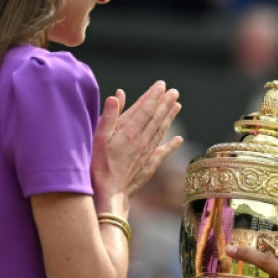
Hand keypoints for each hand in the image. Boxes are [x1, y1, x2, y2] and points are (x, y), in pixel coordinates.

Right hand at [90, 81, 181, 209]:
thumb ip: (109, 116)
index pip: (145, 108)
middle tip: (174, 91)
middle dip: (165, 103)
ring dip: (169, 117)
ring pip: (161, 131)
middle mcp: (142, 140)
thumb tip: (117, 95)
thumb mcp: (98, 138)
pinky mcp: (149, 165)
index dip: (153, 96)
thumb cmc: (98, 164)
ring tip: (177, 105)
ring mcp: (147, 153)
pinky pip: (163, 152)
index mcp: (129, 131)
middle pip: (156, 117)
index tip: (162, 85)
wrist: (109, 192)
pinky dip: (171, 144)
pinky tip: (179, 139)